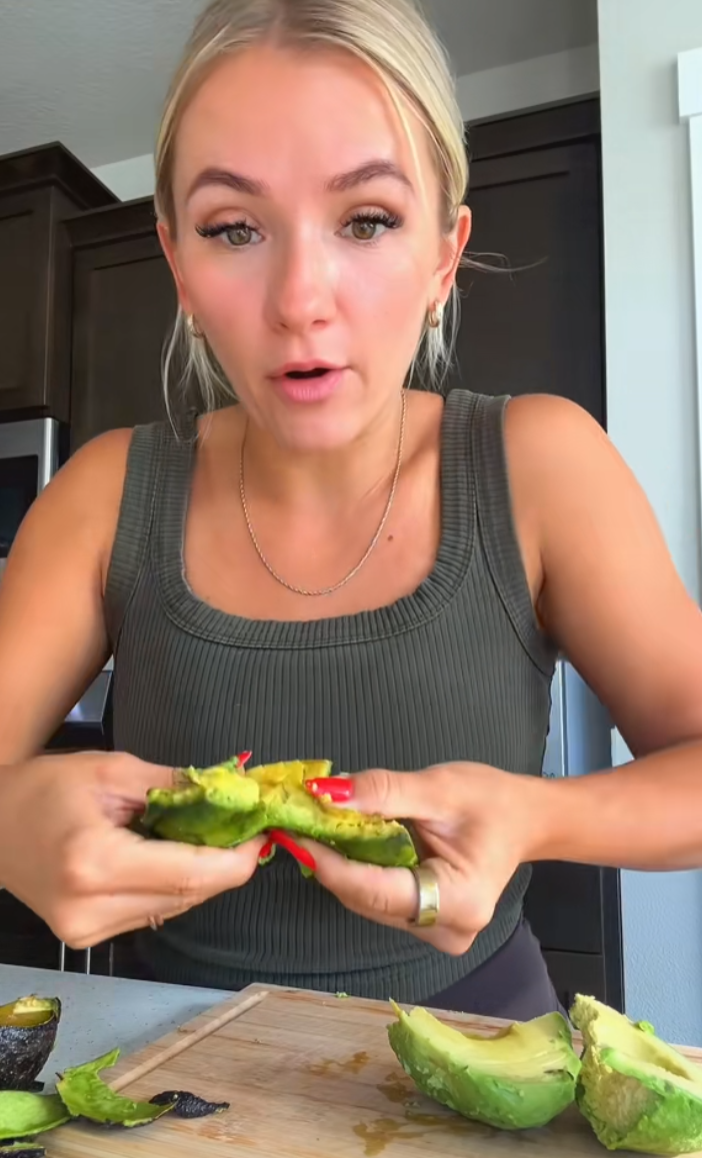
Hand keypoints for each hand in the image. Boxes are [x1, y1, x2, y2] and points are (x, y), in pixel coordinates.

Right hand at [0, 751, 264, 948]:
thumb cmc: (45, 788)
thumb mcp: (113, 771)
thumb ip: (175, 787)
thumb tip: (231, 792)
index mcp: (95, 862)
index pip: (189, 875)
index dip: (235, 861)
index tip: (261, 834)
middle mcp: (91, 908)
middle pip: (187, 896)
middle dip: (225, 865)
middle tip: (246, 831)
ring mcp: (87, 931)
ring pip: (173, 908)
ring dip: (201, 876)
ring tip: (213, 839)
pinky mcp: (87, 938)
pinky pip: (151, 912)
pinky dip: (173, 886)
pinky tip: (174, 857)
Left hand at [298, 763, 547, 955]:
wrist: (524, 819)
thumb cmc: (490, 801)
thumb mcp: (438, 787)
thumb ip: (382, 792)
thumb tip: (325, 794)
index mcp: (458, 901)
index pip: (377, 890)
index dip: (331, 864)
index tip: (294, 834)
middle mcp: (444, 929)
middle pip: (367, 899)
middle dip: (331, 861)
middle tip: (296, 822)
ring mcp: (433, 932)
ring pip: (367, 901)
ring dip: (341, 865)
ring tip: (315, 827)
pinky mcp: (423, 924)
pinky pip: (377, 899)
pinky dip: (358, 870)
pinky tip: (343, 842)